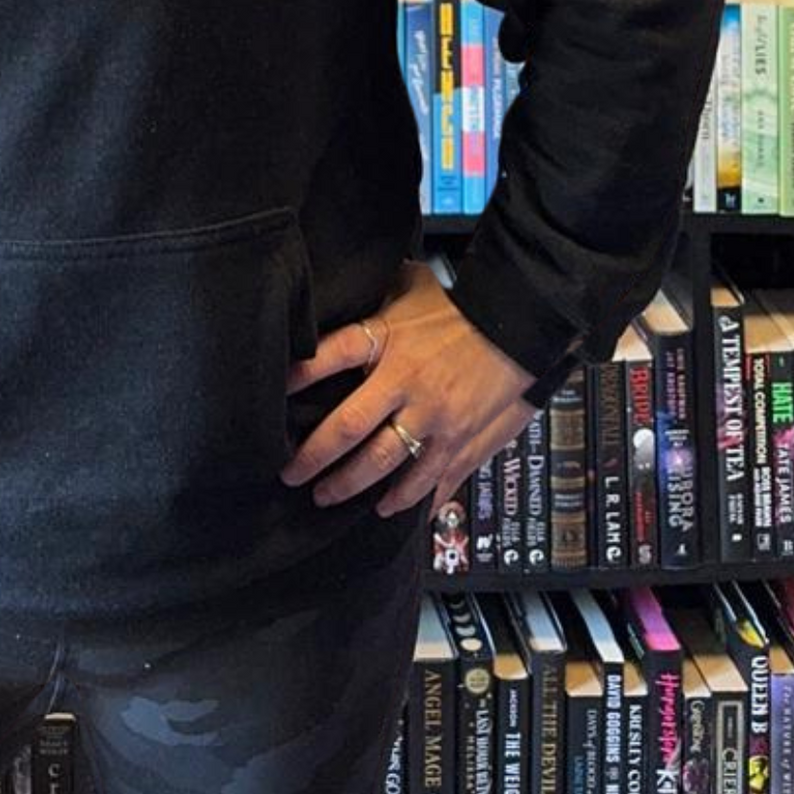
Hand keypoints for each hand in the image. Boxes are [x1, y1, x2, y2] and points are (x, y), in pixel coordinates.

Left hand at [280, 257, 540, 518]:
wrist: (520, 325)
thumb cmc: (460, 307)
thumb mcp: (412, 287)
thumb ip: (376, 293)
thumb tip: (345, 283)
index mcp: (388, 341)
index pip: (330, 357)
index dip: (298, 377)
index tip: (274, 397)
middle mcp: (406, 385)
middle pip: (347, 429)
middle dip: (313, 458)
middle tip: (291, 475)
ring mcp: (435, 420)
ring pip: (383, 465)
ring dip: (351, 487)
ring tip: (328, 498)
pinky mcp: (462, 444)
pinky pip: (430, 483)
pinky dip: (408, 501)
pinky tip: (389, 510)